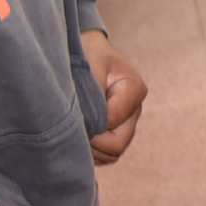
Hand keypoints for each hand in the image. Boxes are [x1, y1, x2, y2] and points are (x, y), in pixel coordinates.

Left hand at [78, 28, 146, 163]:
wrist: (85, 50)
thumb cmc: (86, 52)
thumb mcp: (89, 64)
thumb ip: (93, 92)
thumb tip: (90, 125)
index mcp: (134, 90)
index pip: (112, 123)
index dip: (90, 124)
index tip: (72, 113)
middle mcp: (134, 110)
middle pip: (117, 145)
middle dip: (91, 141)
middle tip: (71, 127)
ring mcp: (127, 123)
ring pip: (111, 154)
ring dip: (90, 149)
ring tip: (73, 129)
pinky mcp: (116, 132)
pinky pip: (106, 155)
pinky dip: (90, 152)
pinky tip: (78, 134)